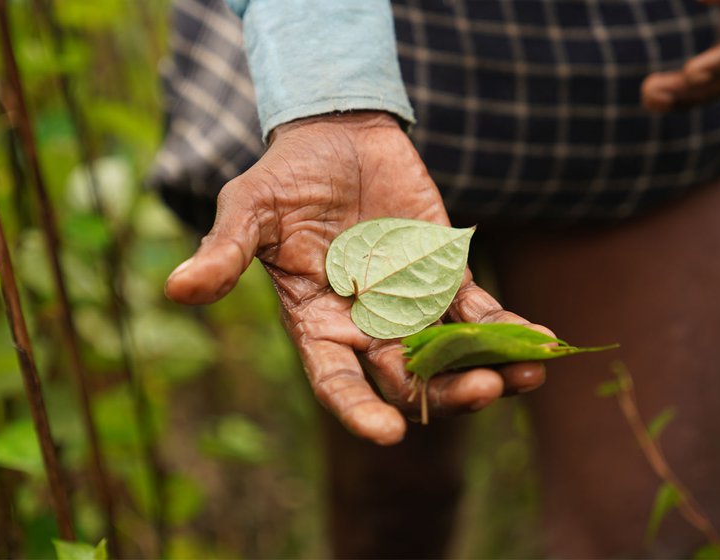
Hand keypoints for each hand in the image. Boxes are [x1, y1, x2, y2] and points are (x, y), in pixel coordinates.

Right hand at [164, 111, 548, 444]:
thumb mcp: (250, 209)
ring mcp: (412, 305)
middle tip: (481, 391)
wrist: (338, 136)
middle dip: (444, 391)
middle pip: (407, 377)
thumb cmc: (287, 175)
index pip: (337, 381)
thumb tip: (176, 289)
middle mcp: (367, 326)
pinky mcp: (446, 276)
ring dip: (491, 369)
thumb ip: (226, 252)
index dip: (359, 408)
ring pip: (452, 353)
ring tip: (528, 377)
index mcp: (318, 323)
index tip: (388, 432)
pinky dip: (509, 327)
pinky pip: (481, 312)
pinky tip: (543, 341)